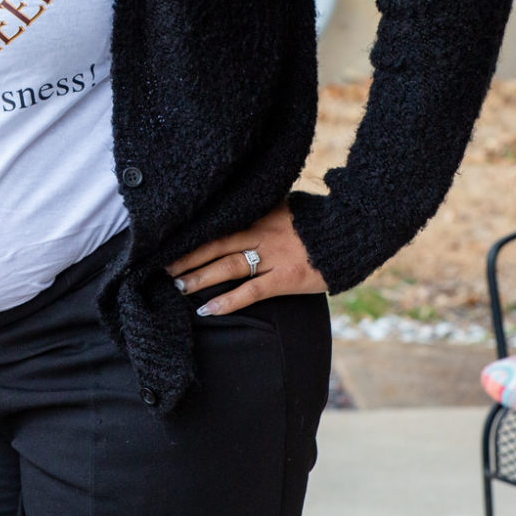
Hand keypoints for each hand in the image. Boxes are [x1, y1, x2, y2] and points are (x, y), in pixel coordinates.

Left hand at [166, 200, 327, 316]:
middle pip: (215, 245)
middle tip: (160, 267)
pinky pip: (251, 291)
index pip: (218, 224)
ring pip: (227, 267)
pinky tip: (208, 309)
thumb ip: (265, 210)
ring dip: (199, 278)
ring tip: (177, 287)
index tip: (170, 241)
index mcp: (260, 213)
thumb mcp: (289, 206)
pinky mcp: (286, 277)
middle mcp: (261, 232)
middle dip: (186, 257)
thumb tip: (243, 212)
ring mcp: (274, 256)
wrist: (354, 230)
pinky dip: (228, 301)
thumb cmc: (321, 220)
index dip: (193, 234)